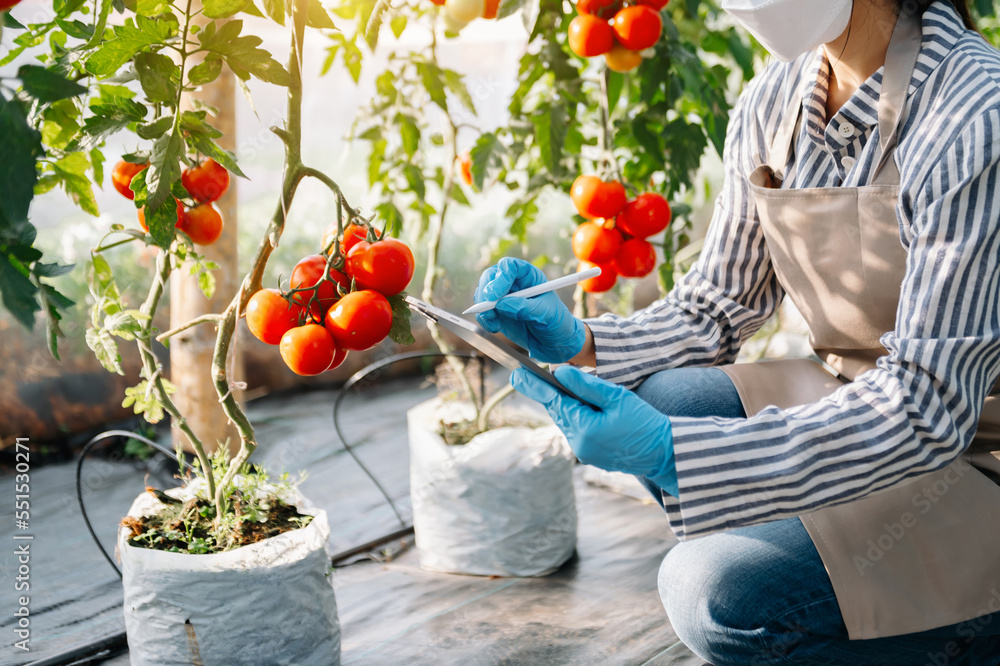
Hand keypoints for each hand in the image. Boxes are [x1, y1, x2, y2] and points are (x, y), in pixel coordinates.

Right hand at [475, 257, 585, 363]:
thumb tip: (501, 305)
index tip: (495, 295)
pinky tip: (495, 328)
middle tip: (487, 308)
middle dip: (485, 292)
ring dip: (483, 308)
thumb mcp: (546, 314)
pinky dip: (484, 319)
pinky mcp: (497, 313)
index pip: (510, 267)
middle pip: (490, 277)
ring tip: (494, 322)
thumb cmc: (556, 323)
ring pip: (483, 293)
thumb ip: (524, 308)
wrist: (555, 342)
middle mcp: (513, 284)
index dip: (500, 278)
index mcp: (529, 276)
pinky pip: (482, 312)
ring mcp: (504, 298)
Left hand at [511, 365, 677, 495]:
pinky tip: (582, 407)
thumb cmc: (645, 422)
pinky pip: (577, 431)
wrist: (665, 453)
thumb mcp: (617, 397)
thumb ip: (587, 385)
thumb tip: (559, 373)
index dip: (533, 386)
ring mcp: (584, 452)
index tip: (516, 374)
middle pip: (559, 411)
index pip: (553, 401)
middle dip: (550, 393)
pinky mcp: (591, 455)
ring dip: (566, 404)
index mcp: (584, 428)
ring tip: (563, 387)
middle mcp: (579, 443)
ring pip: (567, 421)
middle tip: (530, 375)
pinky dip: (577, 416)